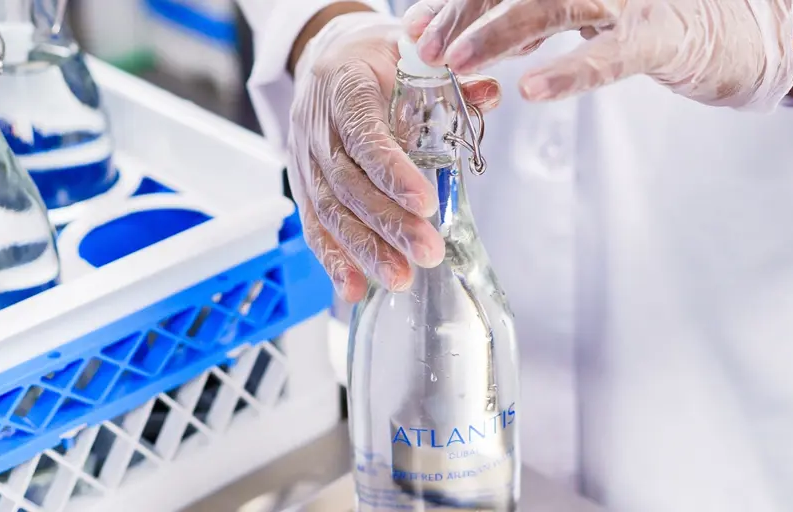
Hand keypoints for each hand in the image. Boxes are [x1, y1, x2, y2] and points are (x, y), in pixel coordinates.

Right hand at [289, 12, 500, 301]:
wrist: (326, 57)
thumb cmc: (373, 58)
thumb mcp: (409, 53)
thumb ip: (448, 78)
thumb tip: (488, 93)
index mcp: (344, 88)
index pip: (364, 135)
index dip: (392, 171)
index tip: (426, 202)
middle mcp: (317, 127)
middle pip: (349, 184)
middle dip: (388, 223)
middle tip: (427, 252)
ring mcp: (305, 159)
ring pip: (330, 211)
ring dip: (365, 249)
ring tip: (400, 278)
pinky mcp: (304, 185)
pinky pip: (314, 226)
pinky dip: (333, 260)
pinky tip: (353, 290)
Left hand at [404, 0, 792, 109]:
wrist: (744, 33)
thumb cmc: (654, 20)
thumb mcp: (583, 12)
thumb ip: (529, 19)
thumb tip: (464, 33)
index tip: (416, 28)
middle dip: (466, 10)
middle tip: (427, 46)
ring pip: (555, 5)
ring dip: (502, 32)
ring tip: (459, 61)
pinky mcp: (667, 36)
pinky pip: (613, 55)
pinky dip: (572, 71)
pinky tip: (533, 88)